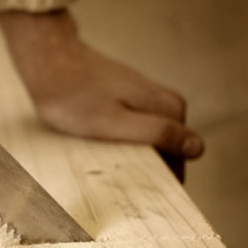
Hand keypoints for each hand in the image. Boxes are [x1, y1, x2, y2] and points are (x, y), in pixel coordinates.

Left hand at [0, 9, 203, 158]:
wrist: (49, 60)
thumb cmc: (74, 96)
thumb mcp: (114, 122)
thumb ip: (157, 134)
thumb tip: (198, 147)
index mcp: (170, 108)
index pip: (184, 157)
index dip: (163, 177)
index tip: (136, 187)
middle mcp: (164, 101)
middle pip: (168, 149)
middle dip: (147, 165)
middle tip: (114, 174)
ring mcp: (146, 98)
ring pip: (150, 139)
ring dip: (133, 154)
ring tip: (104, 161)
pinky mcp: (127, 98)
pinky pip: (134, 129)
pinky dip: (121, 141)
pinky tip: (99, 145)